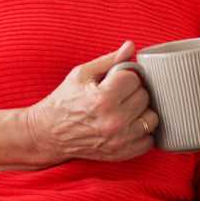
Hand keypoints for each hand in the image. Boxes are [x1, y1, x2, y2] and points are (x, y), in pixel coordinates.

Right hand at [25, 41, 158, 164]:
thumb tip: (131, 46)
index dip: (126, 76)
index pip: (135, 79)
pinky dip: (142, 132)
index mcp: (103, 98)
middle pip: (145, 97)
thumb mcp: (82, 74)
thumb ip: (110, 60)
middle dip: (133, 92)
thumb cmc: (64, 100)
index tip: (116, 80)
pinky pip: (149, 140)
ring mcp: (119, 140)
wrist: (48, 133)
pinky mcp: (121, 154)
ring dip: (141, 112)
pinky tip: (128, 125)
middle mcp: (113, 121)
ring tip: (126, 109)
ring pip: (151, 118)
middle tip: (118, 95)